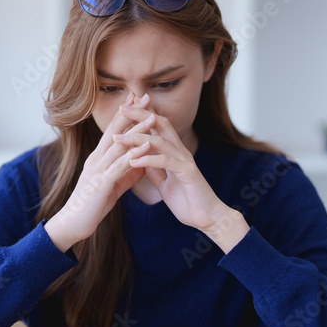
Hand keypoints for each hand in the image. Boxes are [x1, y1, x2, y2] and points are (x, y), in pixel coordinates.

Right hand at [45, 93, 153, 248]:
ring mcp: (98, 169)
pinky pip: (120, 166)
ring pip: (120, 145)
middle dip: (131, 112)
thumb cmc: (92, 205)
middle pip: (116, 130)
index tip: (138, 98)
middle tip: (145, 95)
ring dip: (137, 130)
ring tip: (153, 116)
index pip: (114, 130)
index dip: (126, 113)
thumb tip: (142, 163)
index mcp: (99, 158)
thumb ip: (126, 172)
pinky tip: (147, 146)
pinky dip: (134, 154)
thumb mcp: (112, 185)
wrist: (73, 224)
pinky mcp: (102, 183)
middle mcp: (97, 158)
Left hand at [112, 94, 249, 249]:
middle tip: (122, 107)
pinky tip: (132, 162)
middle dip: (141, 114)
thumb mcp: (165, 183)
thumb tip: (140, 160)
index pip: (158, 126)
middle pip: (160, 124)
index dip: (142, 115)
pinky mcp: (187, 173)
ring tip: (118, 138)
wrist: (208, 218)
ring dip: (137, 138)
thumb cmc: (188, 201)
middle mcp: (181, 151)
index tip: (124, 108)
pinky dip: (148, 160)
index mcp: (175, 152)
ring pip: (160, 141)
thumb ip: (155, 170)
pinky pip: (165, 162)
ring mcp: (185, 160)